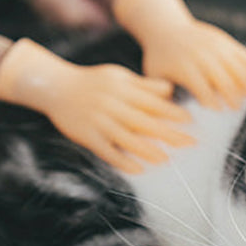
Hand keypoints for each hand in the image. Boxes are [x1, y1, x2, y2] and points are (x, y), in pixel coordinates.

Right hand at [0, 39, 194, 172]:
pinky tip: (138, 169)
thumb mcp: (120, 76)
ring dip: (148, 150)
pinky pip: (107, 151)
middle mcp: (113, 104)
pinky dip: (123, 161)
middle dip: (169, 134)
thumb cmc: (93, 81)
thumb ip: (144, 85)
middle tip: (190, 143)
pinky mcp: (87, 135)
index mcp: (123, 89)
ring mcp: (99, 121)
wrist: (55, 85)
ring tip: (166, 159)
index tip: (190, 122)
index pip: (153, 102)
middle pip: (145, 122)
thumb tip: (171, 90)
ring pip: (127, 138)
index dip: (172, 113)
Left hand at [113, 0, 245, 108]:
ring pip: (241, 69)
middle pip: (226, 81)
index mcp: (184, 67)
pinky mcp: (227, 41)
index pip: (204, 90)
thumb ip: (163, 94)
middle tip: (236, 108)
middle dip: (234, 98)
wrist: (166, 28)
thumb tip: (175, 115)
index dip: (214, 104)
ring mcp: (217, 46)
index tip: (218, 112)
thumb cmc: (160, 59)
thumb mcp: (154, 75)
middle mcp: (203, 56)